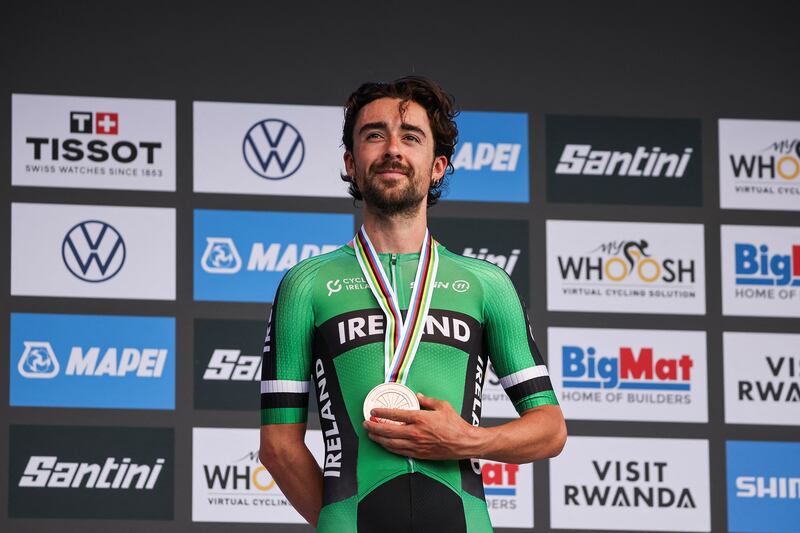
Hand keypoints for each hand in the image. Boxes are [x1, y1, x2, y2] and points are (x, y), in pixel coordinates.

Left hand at [362, 393, 483, 459]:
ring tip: (370, 434)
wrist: (464, 443)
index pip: (395, 414)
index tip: (373, 410)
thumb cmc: (455, 424)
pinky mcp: (418, 454)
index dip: (382, 412)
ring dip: (378, 438)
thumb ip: (427, 400)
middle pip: (388, 430)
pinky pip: (399, 452)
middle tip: (366, 423)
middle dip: (374, 426)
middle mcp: (415, 432)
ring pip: (391, 443)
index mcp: (420, 418)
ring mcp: (416, 445)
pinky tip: (384, 444)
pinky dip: (389, 447)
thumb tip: (417, 396)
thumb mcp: (442, 406)